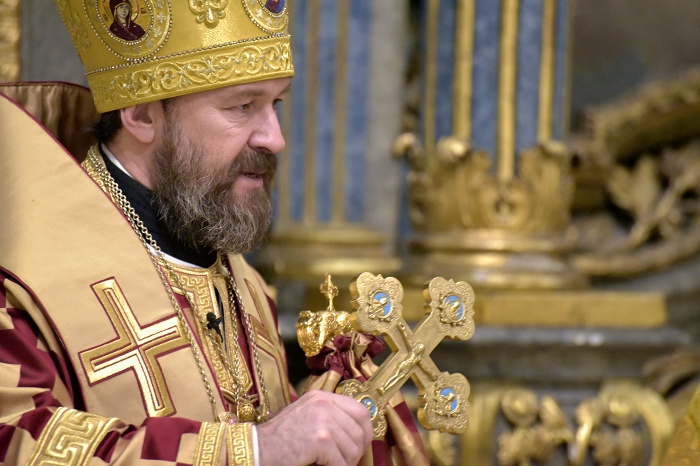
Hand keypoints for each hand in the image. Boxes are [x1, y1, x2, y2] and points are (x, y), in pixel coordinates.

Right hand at [257, 390, 372, 465]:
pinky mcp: (319, 438)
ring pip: (353, 448)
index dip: (365, 431)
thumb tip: (359, 433)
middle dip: (356, 451)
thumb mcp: (306, 416)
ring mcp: (322, 419)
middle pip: (359, 431)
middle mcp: (324, 403)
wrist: (256, 448)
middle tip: (344, 462)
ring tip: (331, 465)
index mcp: (322, 397)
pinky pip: (341, 462)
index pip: (360, 411)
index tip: (361, 446)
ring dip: (345, 463)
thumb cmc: (279, 438)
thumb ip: (329, 417)